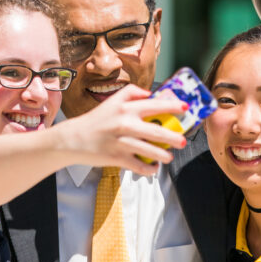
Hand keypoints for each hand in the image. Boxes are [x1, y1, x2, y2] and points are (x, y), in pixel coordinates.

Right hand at [53, 84, 186, 176]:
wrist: (74, 138)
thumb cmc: (96, 119)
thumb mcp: (112, 101)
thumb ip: (132, 92)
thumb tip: (151, 94)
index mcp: (126, 108)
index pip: (155, 105)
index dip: (173, 106)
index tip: (185, 108)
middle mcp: (125, 124)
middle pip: (157, 131)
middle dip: (174, 137)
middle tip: (182, 140)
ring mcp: (122, 142)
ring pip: (150, 151)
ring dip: (164, 155)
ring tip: (168, 156)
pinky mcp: (117, 158)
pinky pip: (139, 166)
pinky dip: (149, 169)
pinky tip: (153, 167)